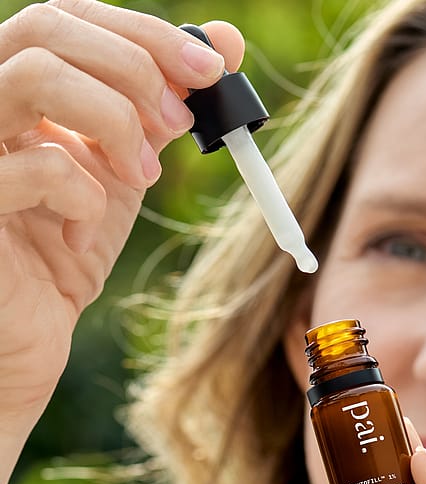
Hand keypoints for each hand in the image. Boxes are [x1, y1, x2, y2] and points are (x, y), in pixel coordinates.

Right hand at [0, 0, 242, 426]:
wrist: (32, 330)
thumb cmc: (70, 249)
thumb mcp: (126, 169)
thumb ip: (163, 108)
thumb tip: (225, 41)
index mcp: (16, 91)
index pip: (68, 19)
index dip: (143, 33)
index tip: (210, 65)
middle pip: (47, 27)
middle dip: (136, 68)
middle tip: (182, 124)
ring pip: (36, 76)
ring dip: (116, 122)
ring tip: (141, 176)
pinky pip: (38, 168)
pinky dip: (85, 198)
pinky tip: (81, 236)